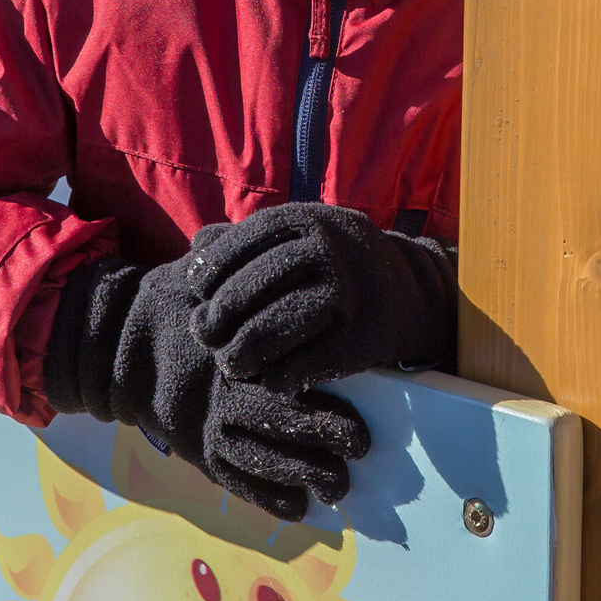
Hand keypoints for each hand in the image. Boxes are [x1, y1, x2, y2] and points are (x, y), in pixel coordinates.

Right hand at [44, 254, 369, 520]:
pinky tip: (297, 509)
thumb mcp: (193, 272)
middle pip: (278, 432)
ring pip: (258, 463)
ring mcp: (205, 429)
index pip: (282, 392)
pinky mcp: (196, 450)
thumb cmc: (167, 304)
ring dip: (301, 479)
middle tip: (360, 455)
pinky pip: (233, 482)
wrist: (115, 347)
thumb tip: (235, 235)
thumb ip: (224, 256)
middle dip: (323, 449)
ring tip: (338, 490)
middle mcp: (218, 399)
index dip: (323, 415)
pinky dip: (264, 498)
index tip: (360, 431)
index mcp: (227, 360)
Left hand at [185, 202, 456, 393]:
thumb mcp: (298, 238)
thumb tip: (197, 246)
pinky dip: (278, 378)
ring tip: (230, 363)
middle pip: (253, 286)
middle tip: (203, 334)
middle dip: (219, 315)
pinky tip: (268, 379)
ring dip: (242, 352)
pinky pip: (305, 366)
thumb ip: (247, 240)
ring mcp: (350, 293)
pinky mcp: (364, 339)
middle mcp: (331, 250)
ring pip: (275, 327)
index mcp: (309, 221)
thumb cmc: (331, 266)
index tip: (196, 291)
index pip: (245, 242)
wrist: (405, 292)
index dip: (212, 268)